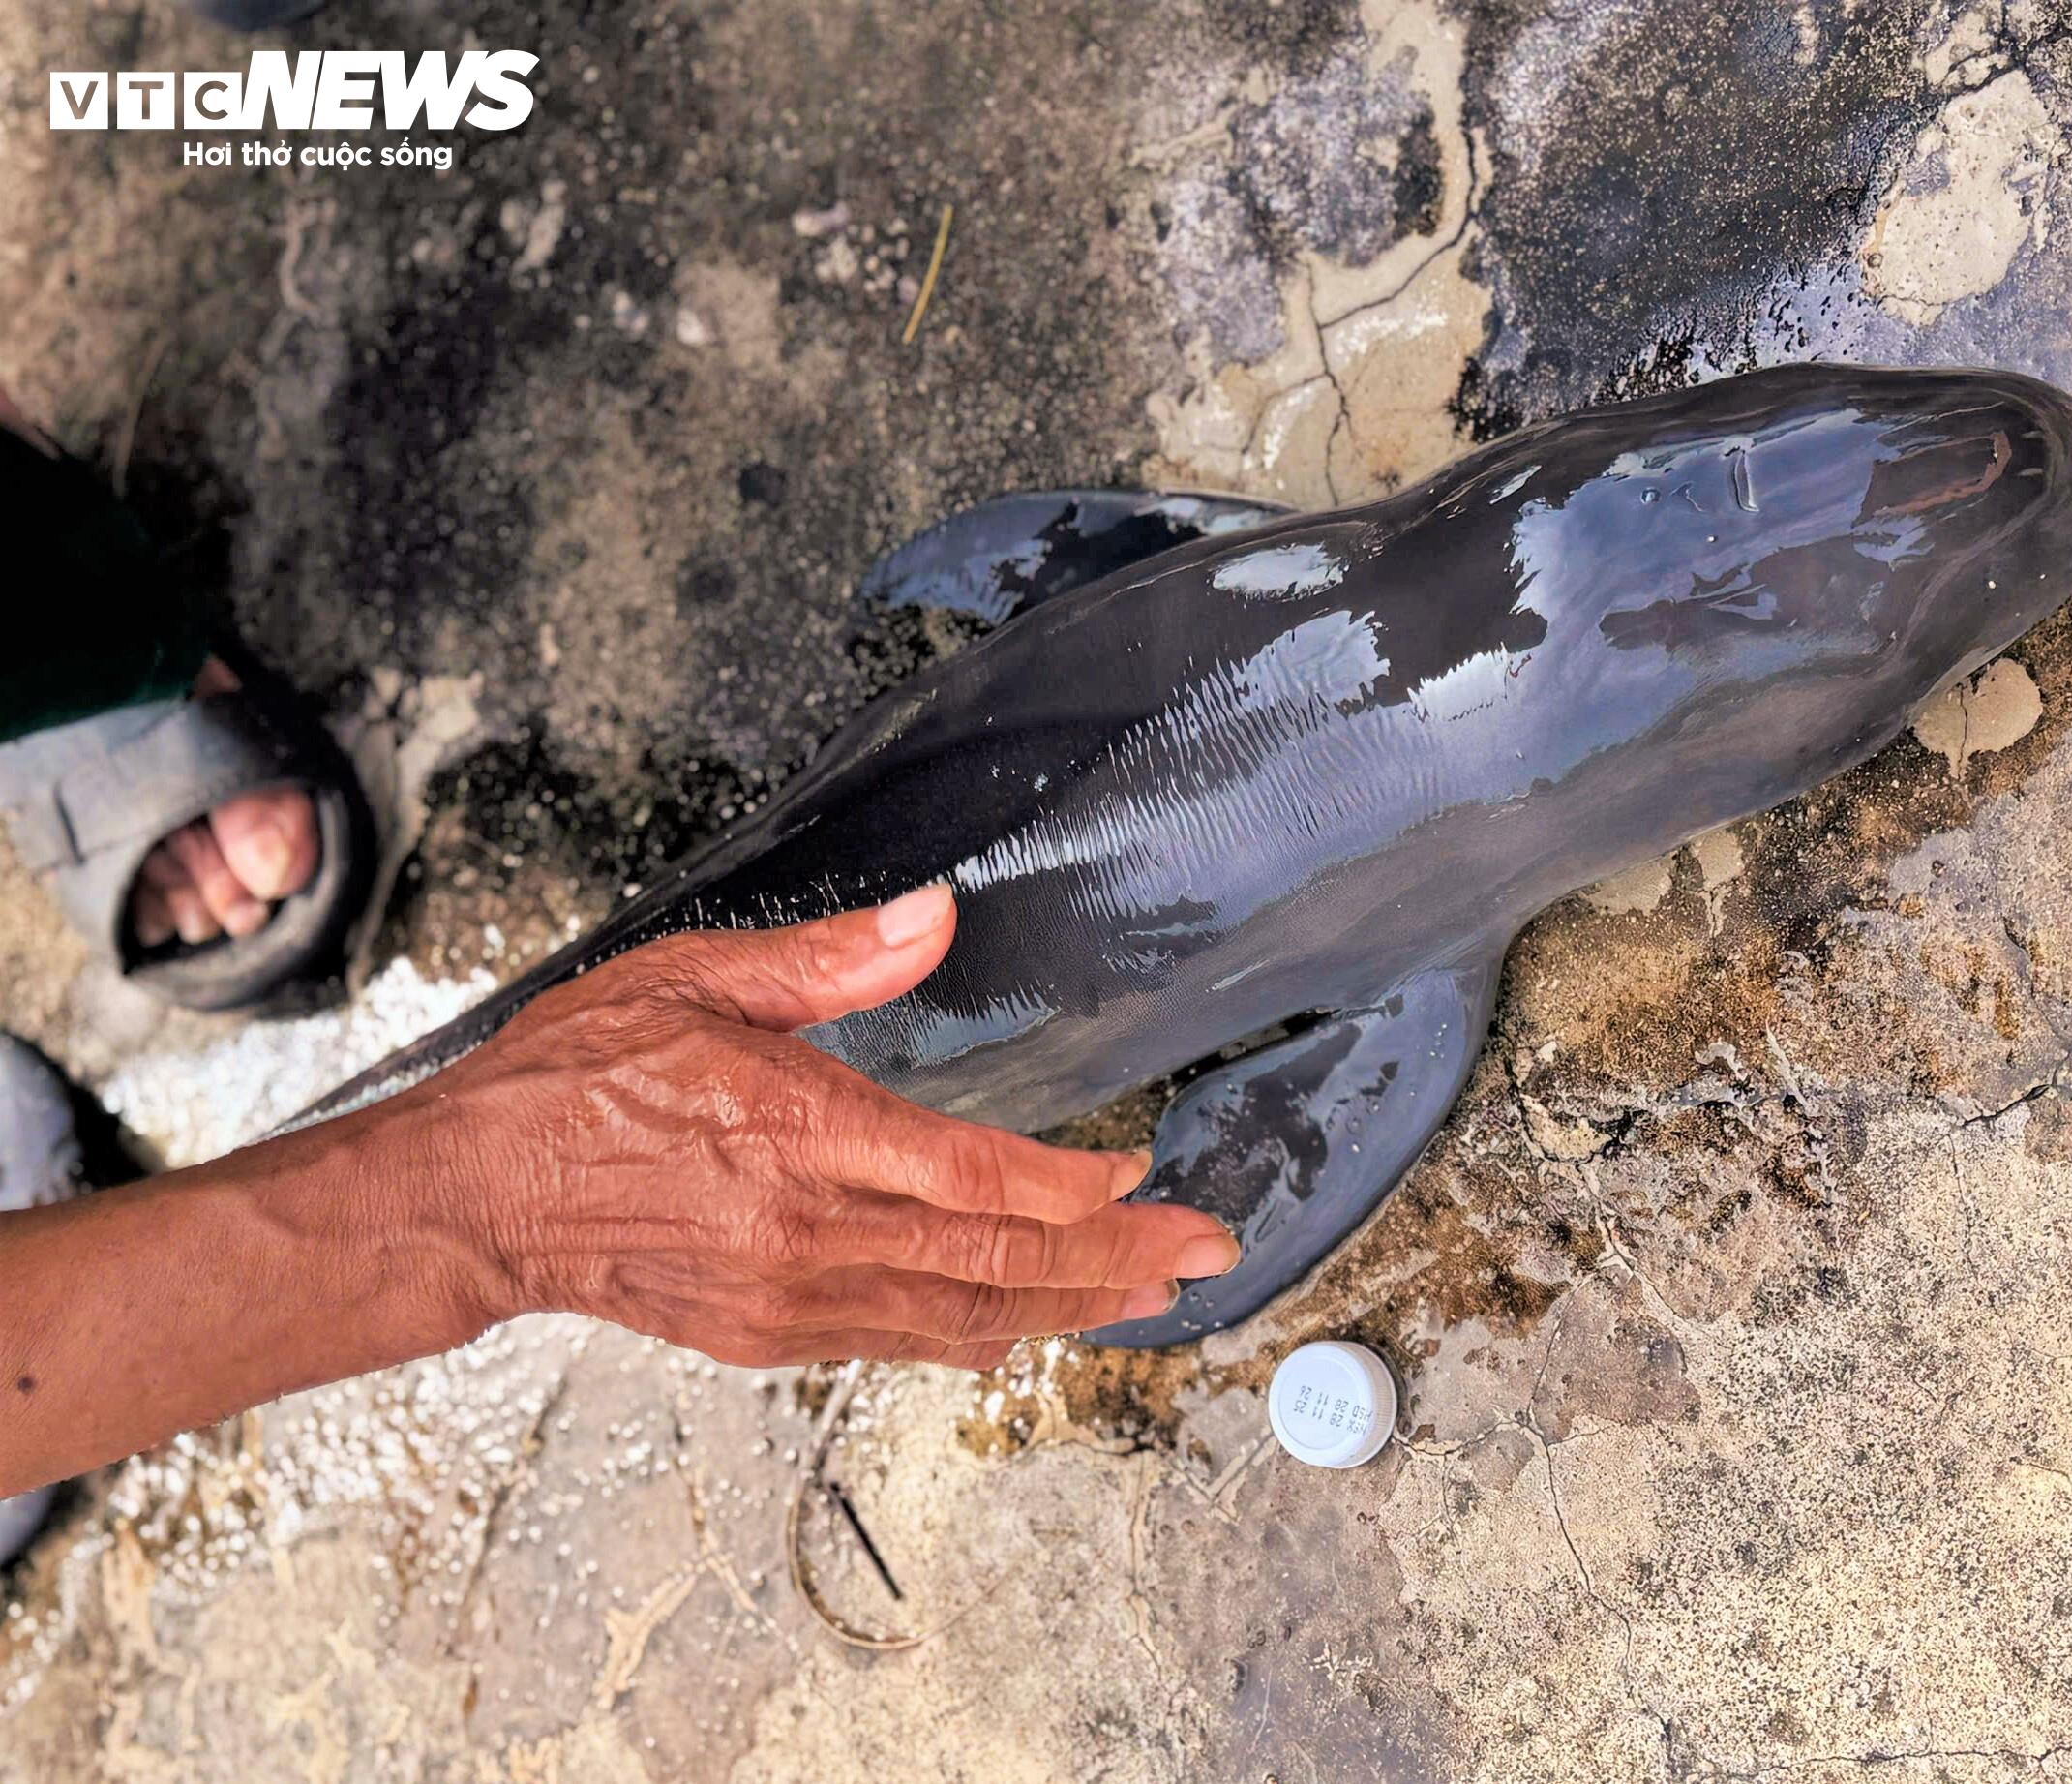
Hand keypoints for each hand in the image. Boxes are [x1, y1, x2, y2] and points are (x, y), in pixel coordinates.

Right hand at [421, 885, 1237, 1369]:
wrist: (473, 1196)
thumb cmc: (571, 1081)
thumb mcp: (693, 978)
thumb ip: (827, 958)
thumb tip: (933, 916)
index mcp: (794, 1132)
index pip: (972, 1177)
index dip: (1073, 1187)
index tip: (1139, 1174)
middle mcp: (805, 1231)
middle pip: (996, 1259)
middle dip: (1114, 1262)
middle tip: (1203, 1252)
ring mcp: (788, 1295)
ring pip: (961, 1317)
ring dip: (1066, 1308)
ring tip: (1148, 1297)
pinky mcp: (766, 1335)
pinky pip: (898, 1344)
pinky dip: (978, 1336)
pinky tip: (1025, 1326)